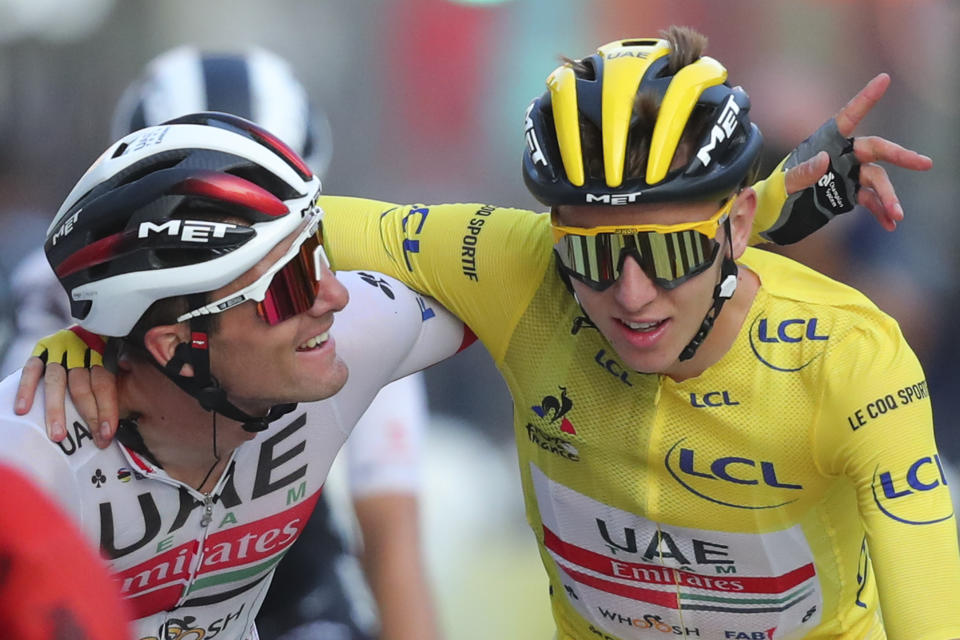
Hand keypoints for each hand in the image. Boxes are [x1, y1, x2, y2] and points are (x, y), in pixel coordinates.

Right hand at [14, 328, 117, 447]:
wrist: (92, 315)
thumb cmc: (106, 347)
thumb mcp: (120, 355)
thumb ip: (122, 376)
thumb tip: (129, 406)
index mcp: (104, 353)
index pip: (105, 385)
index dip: (107, 409)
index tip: (108, 433)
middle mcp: (82, 351)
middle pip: (83, 387)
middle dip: (89, 416)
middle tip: (92, 439)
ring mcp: (61, 349)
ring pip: (57, 382)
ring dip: (56, 410)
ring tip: (58, 434)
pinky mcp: (42, 348)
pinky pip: (32, 369)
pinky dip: (27, 389)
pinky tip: (24, 409)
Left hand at [783, 73, 931, 231]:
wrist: (769, 219)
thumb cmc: (770, 197)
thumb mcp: (780, 186)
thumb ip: (801, 173)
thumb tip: (825, 160)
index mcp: (823, 145)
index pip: (847, 118)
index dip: (865, 99)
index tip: (883, 79)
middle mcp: (840, 157)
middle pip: (875, 150)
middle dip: (900, 156)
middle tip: (924, 163)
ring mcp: (846, 176)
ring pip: (876, 180)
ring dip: (889, 197)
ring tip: (897, 215)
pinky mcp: (847, 196)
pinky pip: (870, 201)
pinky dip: (881, 212)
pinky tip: (890, 223)